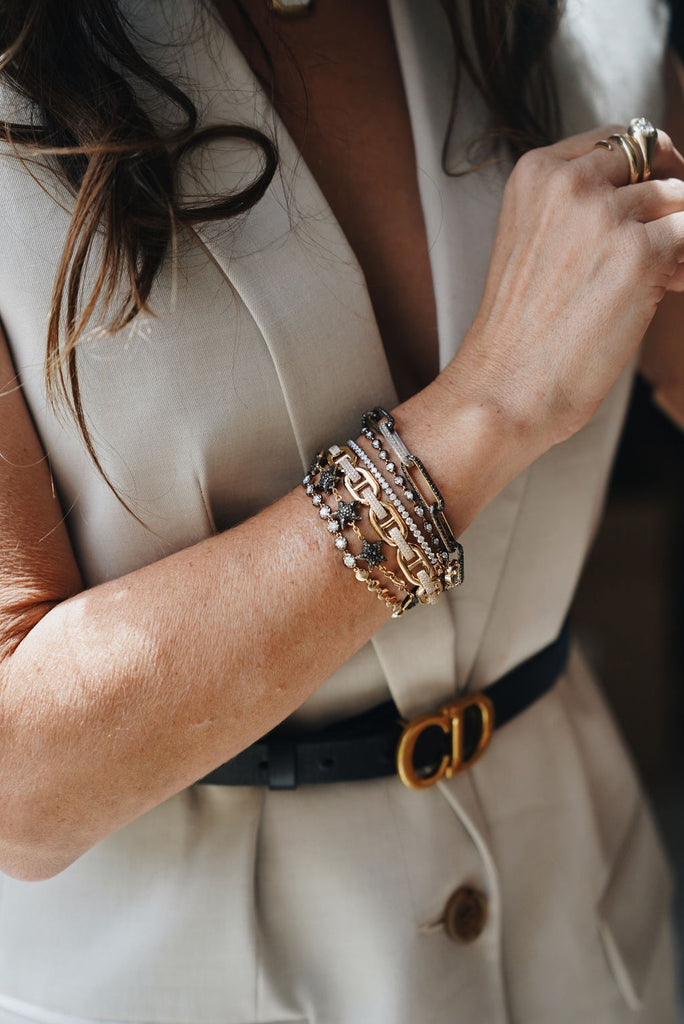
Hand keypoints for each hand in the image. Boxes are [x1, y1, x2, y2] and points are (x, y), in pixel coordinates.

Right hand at [443, 125, 683, 450]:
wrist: (504, 387)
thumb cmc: (519, 333)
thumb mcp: (536, 242)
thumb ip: (582, 208)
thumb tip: (661, 196)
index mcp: (537, 172)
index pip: (619, 140)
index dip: (644, 171)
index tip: (648, 204)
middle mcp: (569, 181)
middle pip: (656, 158)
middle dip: (669, 199)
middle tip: (666, 242)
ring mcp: (604, 214)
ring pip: (679, 198)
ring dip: (678, 238)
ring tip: (661, 279)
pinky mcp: (639, 252)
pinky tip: (668, 290)